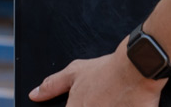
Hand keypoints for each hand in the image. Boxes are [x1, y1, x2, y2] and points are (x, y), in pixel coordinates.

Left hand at [30, 38, 166, 106]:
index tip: (86, 101)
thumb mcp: (74, 72)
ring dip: (107, 106)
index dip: (74, 106)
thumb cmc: (107, 70)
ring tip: (112, 99)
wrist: (136, 67)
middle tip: (102, 97)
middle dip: (93, 105)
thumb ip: (52, 86)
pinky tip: (121, 104)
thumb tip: (34, 95)